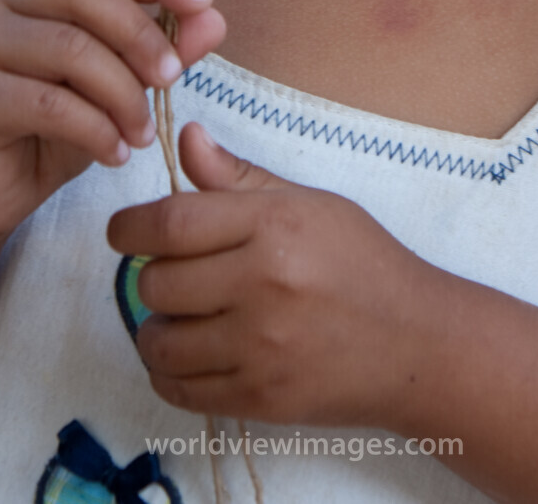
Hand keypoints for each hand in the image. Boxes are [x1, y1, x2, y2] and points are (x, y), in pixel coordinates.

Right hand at [0, 0, 225, 245]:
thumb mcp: (113, 87)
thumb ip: (159, 51)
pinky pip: (48, 103)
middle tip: (175, 79)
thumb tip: (214, 18)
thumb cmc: (47, 131)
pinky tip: (116, 153)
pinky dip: (95, 129)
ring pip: (69, 49)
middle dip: (141, 34)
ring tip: (144, 134)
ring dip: (122, 94)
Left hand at [107, 122, 430, 428]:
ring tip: (181, 316)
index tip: (122, 231)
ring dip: (156, 328)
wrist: (416, 342)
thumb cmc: (360, 261)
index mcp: (274, 227)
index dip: (130, 226)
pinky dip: (169, 373)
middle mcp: (264, 287)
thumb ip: (238, 176)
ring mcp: (262, 349)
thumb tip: (187, 137)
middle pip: (158, 283)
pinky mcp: (261, 400)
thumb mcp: (306, 202)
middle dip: (151, 276)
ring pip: (160, 341)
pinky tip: (190, 353)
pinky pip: (179, 390)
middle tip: (172, 274)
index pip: (172, 222)